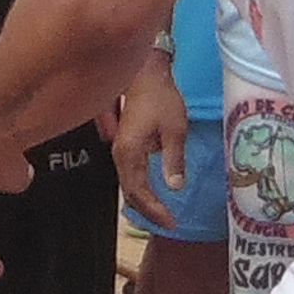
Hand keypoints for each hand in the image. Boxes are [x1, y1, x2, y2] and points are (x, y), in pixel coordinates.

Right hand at [109, 54, 190, 231]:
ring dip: (143, 200)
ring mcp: (117, 148)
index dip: (155, 210)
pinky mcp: (122, 143)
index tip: (172, 221)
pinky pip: (128, 173)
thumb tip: (176, 187)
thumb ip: (173, 159)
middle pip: (130, 191)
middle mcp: (118, 154)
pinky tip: (150, 192)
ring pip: (127, 183)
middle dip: (148, 210)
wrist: (144, 72)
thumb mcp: (175, 128)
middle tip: (169, 222)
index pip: (139, 192)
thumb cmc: (160, 96)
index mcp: (130, 152)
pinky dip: (139, 187)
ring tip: (160, 212)